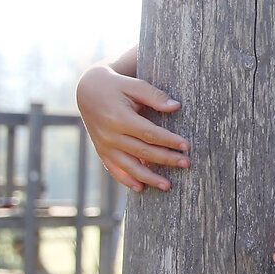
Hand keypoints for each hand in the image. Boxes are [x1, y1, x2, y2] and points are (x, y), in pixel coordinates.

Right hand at [76, 63, 187, 192]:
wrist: (87, 92)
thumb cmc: (117, 86)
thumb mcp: (134, 85)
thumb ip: (154, 96)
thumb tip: (176, 107)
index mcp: (119, 118)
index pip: (149, 133)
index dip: (168, 140)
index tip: (186, 146)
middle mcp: (110, 135)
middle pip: (142, 151)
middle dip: (166, 159)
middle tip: (187, 164)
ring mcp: (104, 145)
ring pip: (128, 165)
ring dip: (148, 177)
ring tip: (168, 186)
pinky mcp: (101, 151)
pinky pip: (114, 169)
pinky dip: (126, 180)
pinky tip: (140, 188)